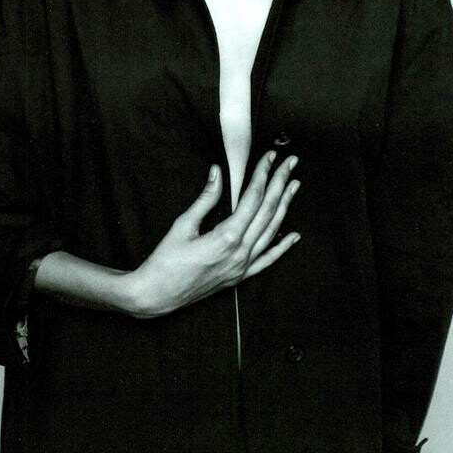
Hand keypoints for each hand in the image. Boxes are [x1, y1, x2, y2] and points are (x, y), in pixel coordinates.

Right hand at [125, 151, 300, 317]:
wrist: (157, 295)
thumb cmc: (166, 261)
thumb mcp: (183, 225)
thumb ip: (205, 199)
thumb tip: (217, 173)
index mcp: (227, 237)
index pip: (252, 198)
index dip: (263, 174)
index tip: (270, 157)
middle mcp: (240, 253)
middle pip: (267, 211)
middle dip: (280, 184)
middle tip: (291, 163)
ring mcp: (242, 266)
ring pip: (271, 232)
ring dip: (285, 206)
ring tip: (294, 185)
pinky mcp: (239, 277)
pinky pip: (267, 260)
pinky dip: (282, 247)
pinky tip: (294, 236)